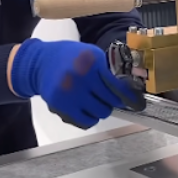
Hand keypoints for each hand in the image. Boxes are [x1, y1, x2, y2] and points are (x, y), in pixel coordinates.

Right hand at [9, 39, 145, 128]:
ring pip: (101, 113)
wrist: (40, 63)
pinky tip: (85, 109)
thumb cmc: (71, 58)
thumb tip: (129, 91)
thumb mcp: (92, 54)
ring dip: (101, 109)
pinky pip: (86, 122)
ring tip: (93, 100)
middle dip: (112, 100)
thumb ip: (108, 70)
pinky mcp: (60, 107)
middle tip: (106, 96)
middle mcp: (81, 77)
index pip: (117, 85)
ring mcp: (70, 93)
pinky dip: (90, 118)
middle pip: (111, 101)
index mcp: (91, 61)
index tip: (136, 103)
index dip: (129, 96)